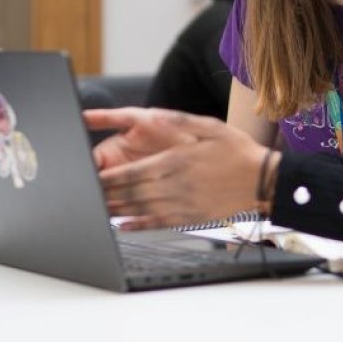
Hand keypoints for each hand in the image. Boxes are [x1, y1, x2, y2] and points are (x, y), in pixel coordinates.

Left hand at [98, 111, 276, 229]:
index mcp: (172, 162)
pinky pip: (155, 223)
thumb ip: (175, 121)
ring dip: (112, 211)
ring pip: (137, 210)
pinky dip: (135, 226)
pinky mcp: (188, 218)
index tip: (85, 178)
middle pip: (126, 194)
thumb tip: (150, 115)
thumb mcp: (207, 125)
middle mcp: (172, 185)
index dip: (102, 178)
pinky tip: (122, 225)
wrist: (262, 180)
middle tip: (79, 195)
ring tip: (91, 210)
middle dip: (100, 195)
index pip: (128, 173)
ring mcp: (179, 204)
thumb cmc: (236, 150)